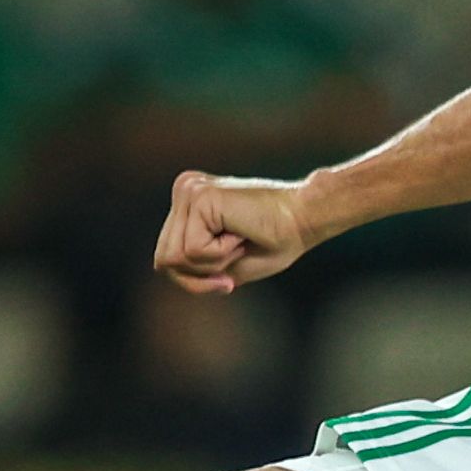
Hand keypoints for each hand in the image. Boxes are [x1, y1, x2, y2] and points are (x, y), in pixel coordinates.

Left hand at [155, 171, 321, 292]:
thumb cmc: (275, 241)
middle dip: (200, 275)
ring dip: (213, 263)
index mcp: (188, 202)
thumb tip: (162, 267)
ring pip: (175, 257)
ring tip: (239, 240)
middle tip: (236, 256)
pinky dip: (220, 254)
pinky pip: (193, 250)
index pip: (165, 256)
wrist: (307, 218)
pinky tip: (240, 234)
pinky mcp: (199, 197)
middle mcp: (184, 191)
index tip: (227, 279)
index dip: (193, 279)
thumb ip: (193, 268)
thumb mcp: (225, 264)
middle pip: (164, 258)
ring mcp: (189, 191)